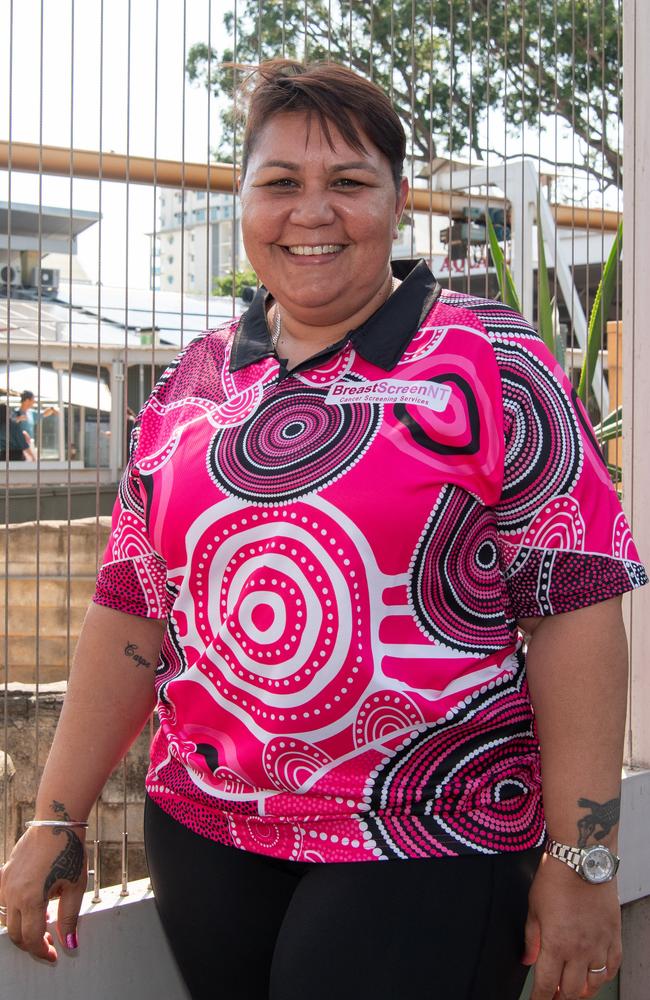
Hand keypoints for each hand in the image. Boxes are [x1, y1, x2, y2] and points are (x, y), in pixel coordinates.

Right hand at [0, 826, 86, 961]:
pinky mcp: (5, 873)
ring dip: (22, 927)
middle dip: (31, 943)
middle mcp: (13, 894)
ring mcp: (6, 883)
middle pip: (16, 933)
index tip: (53, 955)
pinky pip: (4, 900)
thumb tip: (70, 943)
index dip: (42, 951)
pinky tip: (32, 905)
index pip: (31, 939)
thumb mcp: (74, 887)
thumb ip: (69, 918)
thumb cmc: (68, 850)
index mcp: (31, 899)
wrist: (57, 821)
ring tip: (43, 923)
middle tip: (49, 943)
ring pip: (8, 918)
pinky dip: (16, 909)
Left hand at [523, 853, 620, 998]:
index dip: (540, 998)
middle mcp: (580, 949)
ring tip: (573, 989)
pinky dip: (603, 976)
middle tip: (554, 996)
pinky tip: (595, 975)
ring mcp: (600, 944)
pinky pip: (612, 967)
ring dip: (583, 991)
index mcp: (556, 944)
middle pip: (572, 991)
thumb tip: (527, 959)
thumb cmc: (555, 878)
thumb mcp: (534, 908)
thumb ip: (531, 939)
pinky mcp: (614, 935)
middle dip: (560, 998)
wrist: (582, 859)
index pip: (547, 984)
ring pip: (594, 984)